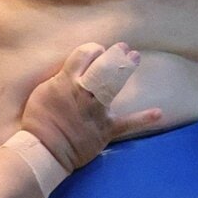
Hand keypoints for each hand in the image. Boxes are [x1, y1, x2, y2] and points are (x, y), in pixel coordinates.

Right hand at [19, 42, 162, 172]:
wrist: (44, 150)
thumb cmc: (38, 121)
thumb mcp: (41, 92)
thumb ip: (58, 79)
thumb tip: (71, 71)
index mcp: (67, 81)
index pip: (84, 55)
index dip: (92, 50)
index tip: (96, 51)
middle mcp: (85, 91)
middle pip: (103, 66)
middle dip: (114, 54)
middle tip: (123, 47)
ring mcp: (98, 110)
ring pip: (114, 85)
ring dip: (127, 69)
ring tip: (135, 57)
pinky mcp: (106, 128)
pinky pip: (127, 123)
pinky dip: (143, 119)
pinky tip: (158, 113)